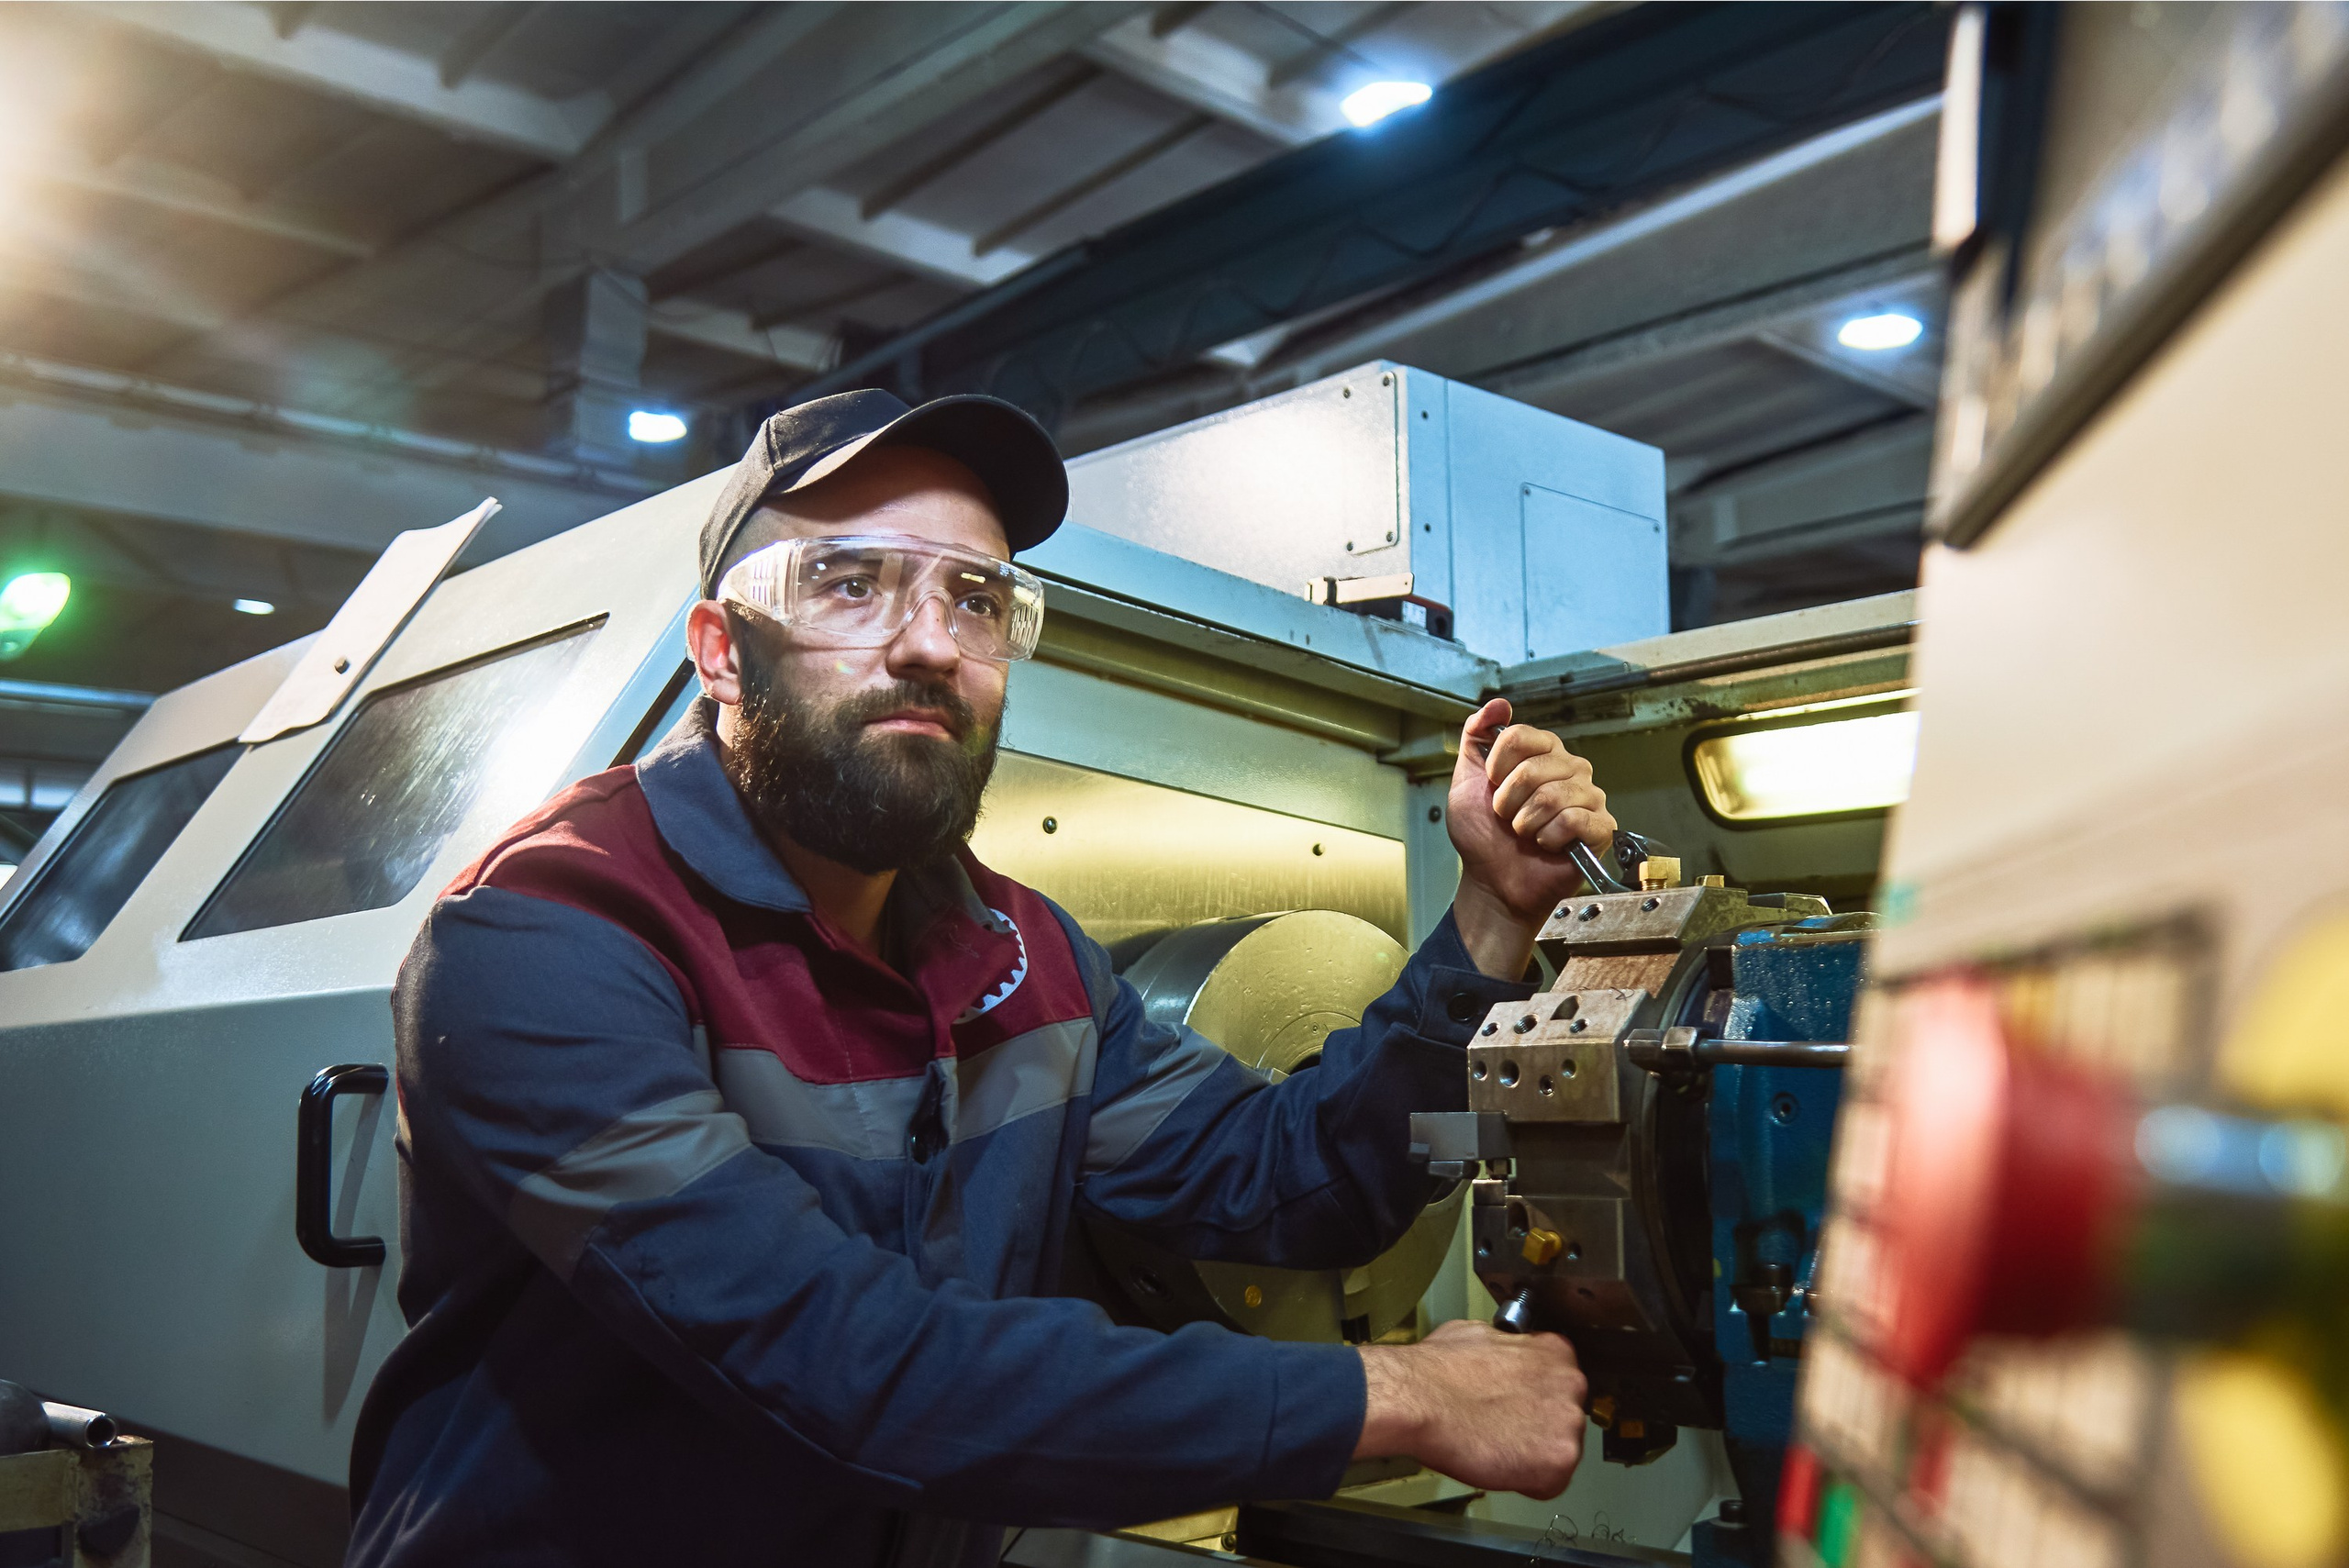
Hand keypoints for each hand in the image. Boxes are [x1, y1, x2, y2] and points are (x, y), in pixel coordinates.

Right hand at [1354, 1318, 1587, 1497]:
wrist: (1420, 1400)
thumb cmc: (1437, 1370)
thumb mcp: (1478, 1335)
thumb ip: (1507, 1348)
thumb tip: (1499, 1355)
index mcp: (1554, 1351)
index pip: (1559, 1384)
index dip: (1533, 1400)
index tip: (1517, 1407)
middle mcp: (1570, 1382)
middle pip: (1564, 1418)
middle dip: (1537, 1428)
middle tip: (1503, 1428)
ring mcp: (1568, 1422)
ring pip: (1560, 1451)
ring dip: (1532, 1455)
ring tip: (1497, 1447)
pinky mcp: (1559, 1459)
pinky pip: (1550, 1483)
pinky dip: (1526, 1482)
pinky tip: (1500, 1464)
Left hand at [1446, 698, 1615, 977]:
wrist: (1493, 880)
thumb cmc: (1483, 836)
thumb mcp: (1466, 781)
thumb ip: (1476, 737)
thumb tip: (1498, 705)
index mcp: (1543, 753)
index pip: (1523, 735)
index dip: (1499, 763)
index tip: (1491, 785)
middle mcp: (1570, 769)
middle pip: (1537, 766)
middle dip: (1508, 799)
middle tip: (1506, 818)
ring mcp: (1588, 797)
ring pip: (1555, 795)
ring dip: (1526, 822)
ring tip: (1524, 833)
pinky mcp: (1600, 827)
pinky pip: (1575, 820)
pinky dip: (1550, 837)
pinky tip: (1546, 844)